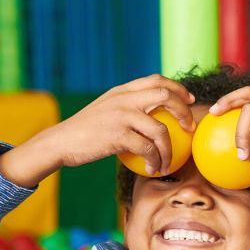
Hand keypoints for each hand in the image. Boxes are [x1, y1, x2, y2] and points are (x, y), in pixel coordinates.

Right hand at [0, 75, 195, 187]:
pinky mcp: (118, 136)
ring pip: (160, 129)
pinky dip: (155, 161)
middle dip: (183, 112)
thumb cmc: (82, 132)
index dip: (177, 89)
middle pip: (166, 97)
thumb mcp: (104, 110)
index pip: (156, 80)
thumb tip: (149, 117)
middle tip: (189, 128)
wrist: (60, 142)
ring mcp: (121, 116)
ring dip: (169, 149)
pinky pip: (147, 149)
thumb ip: (124, 107)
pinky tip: (153, 169)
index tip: (188, 101)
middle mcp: (124, 99)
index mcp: (122, 91)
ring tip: (168, 162)